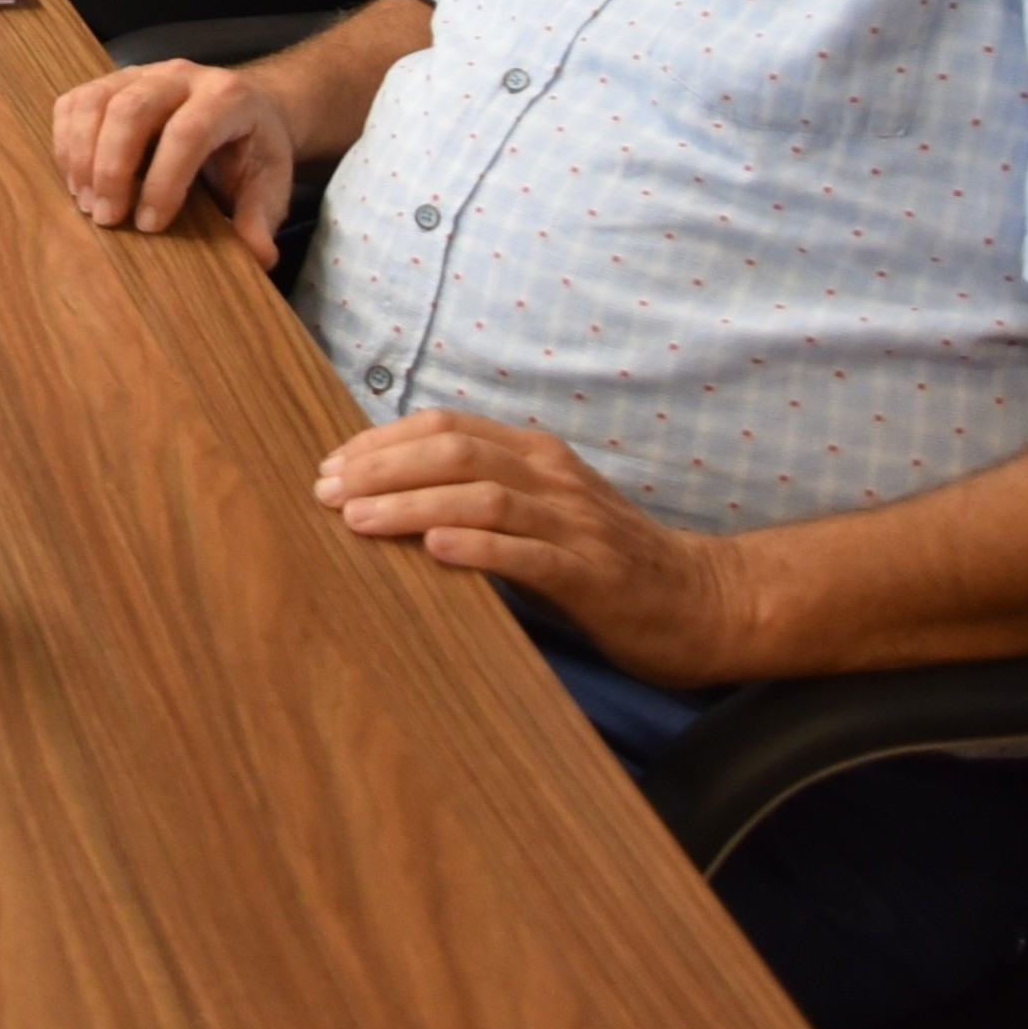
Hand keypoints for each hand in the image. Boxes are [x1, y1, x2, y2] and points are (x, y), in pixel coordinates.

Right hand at [46, 59, 299, 269]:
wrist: (243, 105)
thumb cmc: (251, 149)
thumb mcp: (270, 183)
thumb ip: (262, 216)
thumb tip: (259, 256)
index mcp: (226, 97)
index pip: (186, 132)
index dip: (163, 180)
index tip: (151, 225)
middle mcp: (181, 75)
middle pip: (130, 110)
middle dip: (111, 169)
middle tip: (107, 218)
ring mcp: (140, 73)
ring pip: (94, 102)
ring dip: (81, 156)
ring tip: (87, 202)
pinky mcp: (110, 81)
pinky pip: (73, 102)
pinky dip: (66, 142)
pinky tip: (76, 180)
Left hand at [315, 410, 751, 681]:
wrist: (702, 601)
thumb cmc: (605, 561)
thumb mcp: (541, 515)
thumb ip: (482, 497)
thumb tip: (390, 496)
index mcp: (537, 455)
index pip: (446, 428)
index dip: (382, 441)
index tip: (330, 464)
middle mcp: (554, 478)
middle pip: (455, 452)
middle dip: (382, 467)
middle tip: (325, 491)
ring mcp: (576, 524)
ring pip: (483, 497)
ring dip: (412, 504)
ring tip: (357, 518)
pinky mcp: (593, 576)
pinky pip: (529, 555)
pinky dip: (478, 548)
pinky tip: (436, 550)